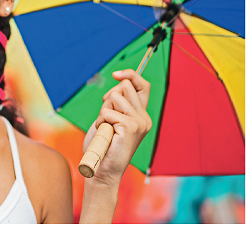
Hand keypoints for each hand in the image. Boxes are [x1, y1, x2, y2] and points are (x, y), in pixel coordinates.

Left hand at [82, 69, 151, 185]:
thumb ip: (117, 102)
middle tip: (106, 117)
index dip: (130, 74)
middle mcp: (144, 118)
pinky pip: (108, 111)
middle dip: (109, 96)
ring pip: (114, 97)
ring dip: (103, 111)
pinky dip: (101, 121)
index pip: (143, 85)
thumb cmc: (103, 146)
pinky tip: (105, 135)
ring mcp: (139, 122)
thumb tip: (118, 79)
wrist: (102, 171)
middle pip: (125, 86)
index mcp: (141, 115)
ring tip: (106, 129)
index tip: (115, 74)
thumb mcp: (110, 119)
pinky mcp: (130, 127)